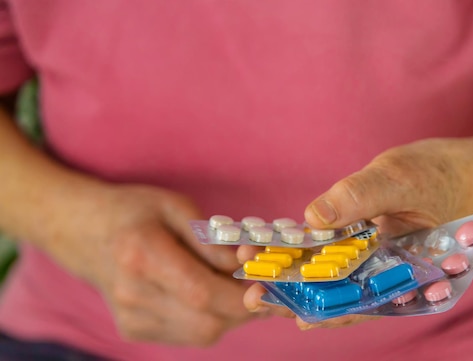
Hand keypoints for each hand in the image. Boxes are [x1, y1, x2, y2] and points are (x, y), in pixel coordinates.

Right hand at [42, 183, 258, 344]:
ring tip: (240, 287)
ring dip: (232, 314)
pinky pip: (189, 334)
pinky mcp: (134, 330)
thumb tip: (247, 264)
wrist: (84, 233)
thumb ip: (211, 239)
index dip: (242, 296)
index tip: (270, 285)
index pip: (201, 292)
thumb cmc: (134, 212)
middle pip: (206, 321)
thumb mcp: (174, 206)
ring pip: (202, 333)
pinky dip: (211, 318)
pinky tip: (212, 296)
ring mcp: (130, 318)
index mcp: (140, 255)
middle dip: (246, 308)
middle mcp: (132, 294)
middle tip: (264, 285)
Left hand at [241, 138, 467, 328]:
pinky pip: (332, 254)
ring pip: (330, 277)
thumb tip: (314, 218)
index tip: (285, 311)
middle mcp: (388, 276)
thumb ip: (362, 196)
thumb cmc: (443, 176)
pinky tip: (277, 250)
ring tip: (251, 265)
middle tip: (253, 292)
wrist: (464, 170)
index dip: (324, 312)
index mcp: (408, 279)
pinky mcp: (364, 242)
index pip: (361, 306)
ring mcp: (374, 260)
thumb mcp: (403, 180)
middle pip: (338, 297)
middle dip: (295, 297)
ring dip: (292, 274)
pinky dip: (305, 252)